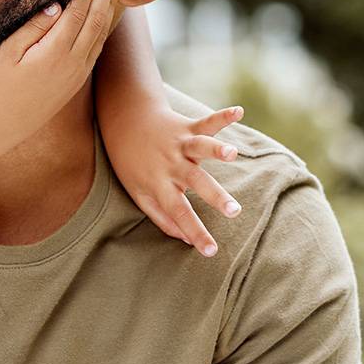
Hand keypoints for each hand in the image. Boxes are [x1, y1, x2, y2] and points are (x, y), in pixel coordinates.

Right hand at [0, 0, 122, 143]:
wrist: (4, 123)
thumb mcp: (8, 51)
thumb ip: (34, 27)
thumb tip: (57, 5)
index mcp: (55, 51)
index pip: (79, 13)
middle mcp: (74, 62)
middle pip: (96, 21)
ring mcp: (79, 73)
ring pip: (101, 35)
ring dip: (109, 10)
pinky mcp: (78, 80)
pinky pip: (97, 49)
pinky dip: (104, 28)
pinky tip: (104, 17)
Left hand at [116, 105, 245, 256]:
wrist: (124, 121)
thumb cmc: (132, 163)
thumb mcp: (139, 194)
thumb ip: (162, 218)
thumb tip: (187, 240)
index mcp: (159, 184)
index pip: (178, 213)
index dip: (195, 232)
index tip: (212, 251)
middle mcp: (171, 164)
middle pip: (195, 182)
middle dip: (215, 196)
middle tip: (234, 211)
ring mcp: (179, 144)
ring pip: (200, 147)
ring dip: (216, 149)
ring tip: (232, 153)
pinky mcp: (187, 127)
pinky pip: (206, 122)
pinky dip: (223, 117)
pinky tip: (239, 112)